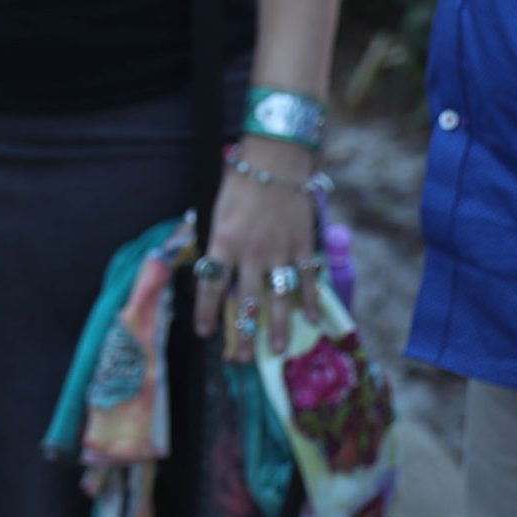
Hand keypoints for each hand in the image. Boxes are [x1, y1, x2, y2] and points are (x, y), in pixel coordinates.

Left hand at [192, 136, 320, 358]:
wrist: (275, 158)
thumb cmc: (241, 180)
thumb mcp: (217, 210)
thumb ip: (218, 242)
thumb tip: (214, 271)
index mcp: (223, 241)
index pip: (211, 285)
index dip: (206, 312)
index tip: (205, 333)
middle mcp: (251, 252)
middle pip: (246, 302)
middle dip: (244, 334)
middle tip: (243, 358)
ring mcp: (280, 250)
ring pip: (279, 298)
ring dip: (279, 327)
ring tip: (279, 350)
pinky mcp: (302, 245)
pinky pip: (306, 278)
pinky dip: (310, 300)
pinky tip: (311, 320)